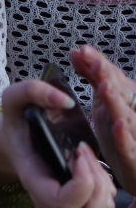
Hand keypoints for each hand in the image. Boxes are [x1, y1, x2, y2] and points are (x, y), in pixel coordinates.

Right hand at [0, 78, 116, 207]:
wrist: (15, 139)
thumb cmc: (17, 122)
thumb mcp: (15, 98)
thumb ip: (34, 90)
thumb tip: (65, 99)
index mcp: (32, 179)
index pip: (61, 204)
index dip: (81, 185)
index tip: (79, 153)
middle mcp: (47, 200)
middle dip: (96, 185)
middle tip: (84, 154)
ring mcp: (64, 204)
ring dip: (103, 186)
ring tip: (88, 161)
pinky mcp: (79, 202)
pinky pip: (104, 205)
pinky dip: (106, 187)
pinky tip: (91, 167)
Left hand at [72, 45, 135, 193]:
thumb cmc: (120, 134)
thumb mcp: (104, 102)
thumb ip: (93, 77)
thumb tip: (78, 52)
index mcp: (125, 99)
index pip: (113, 78)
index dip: (99, 64)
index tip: (83, 51)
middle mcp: (132, 113)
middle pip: (122, 93)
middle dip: (108, 77)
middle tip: (95, 63)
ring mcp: (134, 134)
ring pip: (126, 116)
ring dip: (116, 101)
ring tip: (105, 87)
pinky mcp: (133, 156)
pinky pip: (129, 146)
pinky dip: (124, 135)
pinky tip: (118, 124)